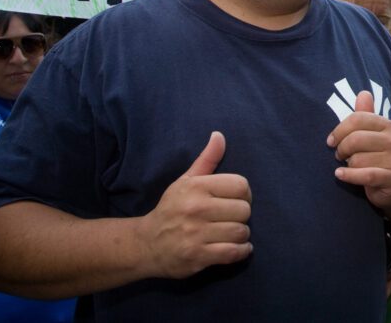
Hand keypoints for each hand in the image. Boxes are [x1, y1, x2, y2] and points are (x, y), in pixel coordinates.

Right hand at [138, 132, 252, 278]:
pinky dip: (242, 251)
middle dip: (242, 216)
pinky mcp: (198, 256)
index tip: (236, 200)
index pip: (240, 185)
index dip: (244, 194)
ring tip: (233, 233)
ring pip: (241, 231)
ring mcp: (196, 234)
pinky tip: (238, 247)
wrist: (146, 244)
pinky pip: (234, 252)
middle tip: (232, 218)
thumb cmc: (171, 209)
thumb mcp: (186, 181)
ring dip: (242, 235)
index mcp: (196, 187)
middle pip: (244, 210)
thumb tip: (219, 135)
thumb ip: (207, 159)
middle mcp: (196, 209)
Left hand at [327, 92, 390, 212]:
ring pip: (358, 159)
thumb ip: (364, 115)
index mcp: (387, 125)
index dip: (339, 129)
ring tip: (351, 167)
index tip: (331, 141)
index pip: (357, 119)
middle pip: (356, 139)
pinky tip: (340, 174)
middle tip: (339, 155)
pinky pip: (365, 175)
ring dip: (349, 165)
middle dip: (342, 149)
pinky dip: (349, 176)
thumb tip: (363, 93)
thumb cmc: (376, 156)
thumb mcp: (370, 134)